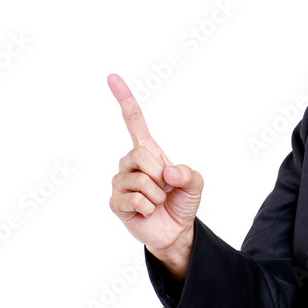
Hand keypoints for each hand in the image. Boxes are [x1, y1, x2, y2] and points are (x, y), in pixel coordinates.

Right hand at [107, 73, 201, 279]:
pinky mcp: (116, 202)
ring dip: (157, 195)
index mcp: (148, 151)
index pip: (134, 121)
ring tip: (157, 201)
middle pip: (140, 155)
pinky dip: (149, 208)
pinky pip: (134, 200)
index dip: (124, 99)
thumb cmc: (182, 201)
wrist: (175, 230)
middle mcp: (130, 163)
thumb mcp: (195, 184)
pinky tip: (147, 211)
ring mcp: (121, 182)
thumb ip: (188, 174)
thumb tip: (168, 173)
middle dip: (160, 174)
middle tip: (166, 188)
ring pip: (140, 181)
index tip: (112, 77)